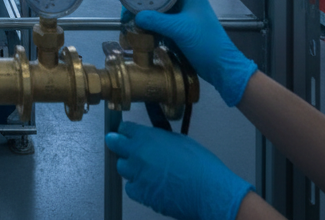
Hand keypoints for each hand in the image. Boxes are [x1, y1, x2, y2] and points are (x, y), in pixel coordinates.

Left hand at [106, 121, 252, 219]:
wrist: (209, 192)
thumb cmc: (200, 165)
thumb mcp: (178, 140)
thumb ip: (158, 138)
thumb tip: (151, 139)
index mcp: (147, 137)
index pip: (124, 129)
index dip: (125, 132)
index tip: (126, 134)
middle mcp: (138, 154)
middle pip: (115, 145)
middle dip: (118, 145)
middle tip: (122, 147)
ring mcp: (138, 175)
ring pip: (122, 167)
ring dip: (130, 167)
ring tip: (144, 170)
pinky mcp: (142, 194)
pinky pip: (130, 188)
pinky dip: (136, 186)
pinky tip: (148, 185)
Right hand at [135, 0, 256, 106]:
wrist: (221, 68)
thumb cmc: (206, 43)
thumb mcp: (180, 30)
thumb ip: (157, 21)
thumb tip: (135, 16)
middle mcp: (186, 2)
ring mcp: (183, 16)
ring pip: (160, 8)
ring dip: (146, 11)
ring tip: (129, 13)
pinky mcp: (181, 30)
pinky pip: (162, 22)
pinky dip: (151, 24)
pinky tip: (139, 28)